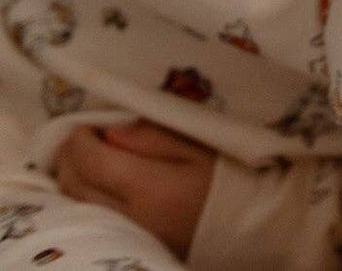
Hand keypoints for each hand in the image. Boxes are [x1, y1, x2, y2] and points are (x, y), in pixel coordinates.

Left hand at [53, 120, 215, 256]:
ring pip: (78, 204)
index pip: (95, 162)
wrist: (245, 223)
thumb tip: (109, 131)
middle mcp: (132, 217)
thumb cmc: (226, 178)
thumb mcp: (197, 147)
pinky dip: (82, 196)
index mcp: (152, 188)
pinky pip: (91, 216)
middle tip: (78, 137)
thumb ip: (151, 137)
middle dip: (69, 157)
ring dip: (71, 177)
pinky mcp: (128, 243)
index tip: (84, 125)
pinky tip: (92, 182)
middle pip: (78, 186)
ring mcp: (128, 234)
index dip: (80, 140)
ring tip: (81, 157)